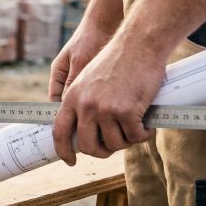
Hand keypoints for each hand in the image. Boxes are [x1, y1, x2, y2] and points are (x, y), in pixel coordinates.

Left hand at [52, 34, 163, 164]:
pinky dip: (142, 135)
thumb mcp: (88, 79)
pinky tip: (145, 124)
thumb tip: (85, 131)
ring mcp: (105, 109)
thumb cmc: (117, 61)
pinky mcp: (126, 111)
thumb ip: (83, 102)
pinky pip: (135, 137)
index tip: (71, 161)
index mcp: (72, 97)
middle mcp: (85, 105)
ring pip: (114, 144)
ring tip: (133, 126)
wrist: (138, 44)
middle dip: (101, 151)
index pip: (59, 131)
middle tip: (114, 145)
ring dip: (126, 140)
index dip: (63, 149)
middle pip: (87, 145)